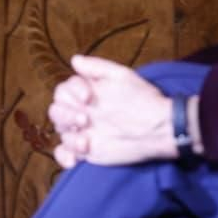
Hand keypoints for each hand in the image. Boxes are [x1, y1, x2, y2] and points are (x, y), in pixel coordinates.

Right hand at [47, 54, 176, 168]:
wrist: (160, 128)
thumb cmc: (143, 99)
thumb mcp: (122, 77)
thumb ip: (97, 67)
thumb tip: (74, 59)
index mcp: (85, 93)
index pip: (63, 90)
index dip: (72, 92)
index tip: (88, 96)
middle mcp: (81, 111)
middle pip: (56, 111)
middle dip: (66, 114)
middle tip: (85, 119)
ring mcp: (83, 132)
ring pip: (61, 133)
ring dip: (69, 136)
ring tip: (86, 142)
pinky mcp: (88, 151)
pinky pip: (65, 154)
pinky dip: (65, 157)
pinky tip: (77, 158)